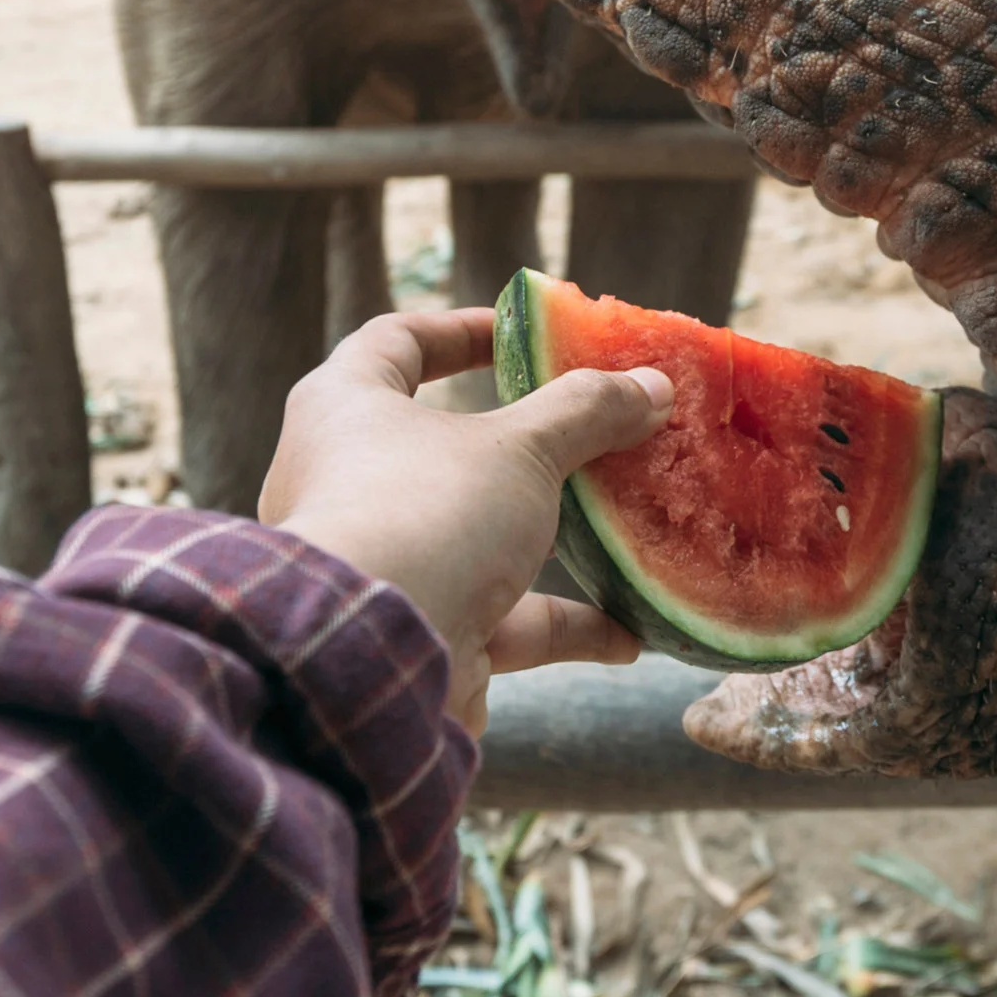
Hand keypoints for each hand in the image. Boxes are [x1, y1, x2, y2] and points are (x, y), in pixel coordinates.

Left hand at [260, 307, 672, 731]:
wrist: (369, 666)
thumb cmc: (425, 517)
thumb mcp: (519, 449)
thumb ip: (586, 412)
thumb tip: (652, 386)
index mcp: (345, 409)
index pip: (397, 341)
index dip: (463, 330)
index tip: (528, 334)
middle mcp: (350, 482)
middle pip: (447, 444)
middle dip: (530, 443)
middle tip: (594, 429)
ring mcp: (385, 562)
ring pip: (479, 536)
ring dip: (553, 535)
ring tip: (625, 524)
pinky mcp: (418, 633)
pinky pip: (500, 620)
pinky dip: (562, 625)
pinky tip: (628, 635)